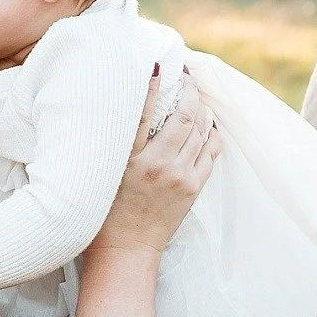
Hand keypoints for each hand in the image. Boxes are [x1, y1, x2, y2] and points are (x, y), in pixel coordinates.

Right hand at [91, 69, 220, 257]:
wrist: (126, 250)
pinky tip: (209, 124)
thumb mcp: (104, 173)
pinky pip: (211, 151)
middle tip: (187, 77)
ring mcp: (179, 176)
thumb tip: (126, 110)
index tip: (159, 65)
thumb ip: (117, 144)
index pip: (145, 111)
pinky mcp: (193, 187)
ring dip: (202, 108)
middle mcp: (157, 164)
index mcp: (129, 158)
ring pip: (201, 130)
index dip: (154, 85)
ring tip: (197, 95)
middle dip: (189, 91)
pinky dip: (212, 133)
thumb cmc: (106, 211)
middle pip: (184, 116)